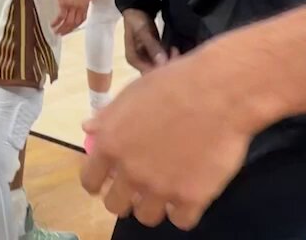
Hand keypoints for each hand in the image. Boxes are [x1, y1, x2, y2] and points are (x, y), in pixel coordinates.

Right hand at [53, 0, 88, 34]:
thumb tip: (74, 9)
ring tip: (56, 32)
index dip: (76, 25)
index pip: (82, 19)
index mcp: (85, 3)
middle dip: (68, 30)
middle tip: (62, 33)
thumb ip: (79, 1)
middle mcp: (80, 6)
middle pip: (75, 23)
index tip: (70, 29)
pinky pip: (61, 17)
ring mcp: (73, 5)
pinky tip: (52, 24)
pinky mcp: (64, 3)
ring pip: (68, 22)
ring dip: (62, 29)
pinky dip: (56, 22)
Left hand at [81, 49, 254, 228]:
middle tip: (137, 185)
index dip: (98, 181)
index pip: (90, 180)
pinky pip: (181, 221)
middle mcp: (131, 172)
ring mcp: (161, 189)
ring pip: (146, 217)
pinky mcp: (192, 199)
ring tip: (163, 189)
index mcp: (111, 145)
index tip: (107, 179)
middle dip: (124, 196)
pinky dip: (182, 211)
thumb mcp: (131, 93)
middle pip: (116, 206)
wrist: (216, 93)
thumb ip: (108, 117)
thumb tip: (88, 129)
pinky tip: (187, 194)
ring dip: (152, 204)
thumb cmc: (171, 84)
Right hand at [123, 9, 170, 73]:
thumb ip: (152, 46)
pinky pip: (163, 60)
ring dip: (169, 61)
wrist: (137, 9)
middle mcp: (139, 62)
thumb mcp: (142, 31)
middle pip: (154, 72)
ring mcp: (147, 58)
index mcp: (133, 59)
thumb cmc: (137, 20)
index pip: (147, 72)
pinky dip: (170, 57)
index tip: (173, 64)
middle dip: (167, 66)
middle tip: (176, 53)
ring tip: (175, 50)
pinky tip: (175, 50)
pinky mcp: (154, 54)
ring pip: (160, 66)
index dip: (161, 70)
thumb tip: (162, 62)